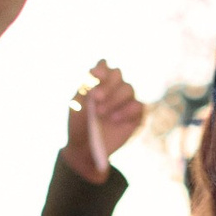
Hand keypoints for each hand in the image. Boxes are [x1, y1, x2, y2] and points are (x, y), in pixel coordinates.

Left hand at [63, 61, 143, 181]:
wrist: (85, 149)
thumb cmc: (79, 125)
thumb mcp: (77, 108)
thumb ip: (85, 92)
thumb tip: (94, 78)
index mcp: (97, 82)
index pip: (103, 66)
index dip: (101, 67)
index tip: (94, 75)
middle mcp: (113, 88)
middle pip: (117, 73)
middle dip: (107, 84)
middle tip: (96, 98)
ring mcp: (125, 101)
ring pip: (128, 88)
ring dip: (114, 99)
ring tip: (101, 113)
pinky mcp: (136, 115)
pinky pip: (138, 106)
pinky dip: (125, 111)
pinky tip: (114, 120)